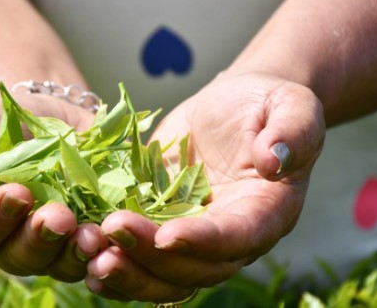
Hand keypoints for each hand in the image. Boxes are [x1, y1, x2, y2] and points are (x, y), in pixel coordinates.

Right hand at [0, 93, 107, 281]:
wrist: (44, 116)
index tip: (14, 194)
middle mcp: (18, 239)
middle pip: (25, 255)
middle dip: (42, 238)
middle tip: (60, 218)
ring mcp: (59, 240)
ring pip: (66, 260)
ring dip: (81, 251)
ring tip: (97, 232)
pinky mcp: (94, 229)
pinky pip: (103, 251)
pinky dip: (113, 249)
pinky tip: (125, 236)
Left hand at [85, 71, 324, 302]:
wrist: (236, 106)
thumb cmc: (268, 103)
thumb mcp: (291, 106)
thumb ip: (292, 132)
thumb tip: (275, 160)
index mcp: (266, 212)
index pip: (237, 238)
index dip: (204, 242)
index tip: (167, 236)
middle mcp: (230, 235)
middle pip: (193, 268)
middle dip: (150, 257)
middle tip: (110, 236)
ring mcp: (194, 233)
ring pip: (164, 274)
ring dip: (127, 272)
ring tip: (89, 253)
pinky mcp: (163, 221)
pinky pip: (142, 255)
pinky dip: (116, 261)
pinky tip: (84, 254)